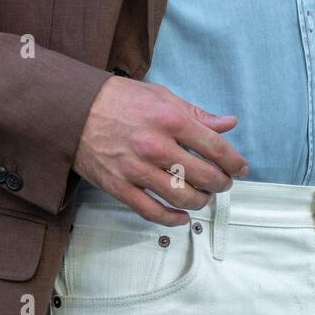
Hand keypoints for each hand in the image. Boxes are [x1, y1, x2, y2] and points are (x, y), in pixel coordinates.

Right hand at [72, 77, 248, 226]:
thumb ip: (196, 114)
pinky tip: (182, 217)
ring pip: (182, 198)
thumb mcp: (160, 96)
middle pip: (204, 176)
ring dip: (201, 201)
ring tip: (204, 196)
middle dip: (221, 183)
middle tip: (223, 183)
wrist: (72, 110)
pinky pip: (152, 212)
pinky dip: (173, 219)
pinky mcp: (119, 187)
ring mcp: (137, 170)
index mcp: (169, 120)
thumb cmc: (118, 100)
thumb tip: (228, 123)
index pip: (215, 148)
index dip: (234, 162)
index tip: (241, 168)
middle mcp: (156, 146)